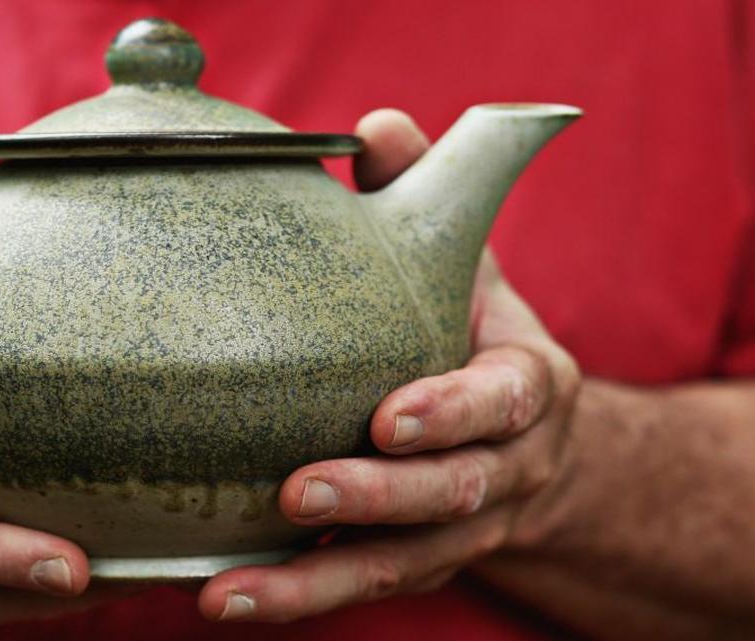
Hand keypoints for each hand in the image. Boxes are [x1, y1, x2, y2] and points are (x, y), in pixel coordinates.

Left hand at [198, 109, 581, 621]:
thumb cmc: (473, 329)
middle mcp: (507, 467)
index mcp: (528, 385)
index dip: (455, 412)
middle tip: (298, 493)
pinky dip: (298, 596)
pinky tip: (225, 595)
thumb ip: (421, 195)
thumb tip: (377, 126)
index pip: (507, 401)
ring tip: (233, 591)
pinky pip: (360, 586)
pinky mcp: (416, 561)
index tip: (390, 417)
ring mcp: (464, 529)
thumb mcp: (464, 262)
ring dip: (317, 581)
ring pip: (402, 563)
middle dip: (378, 497)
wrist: (520, 429)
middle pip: (454, 496)